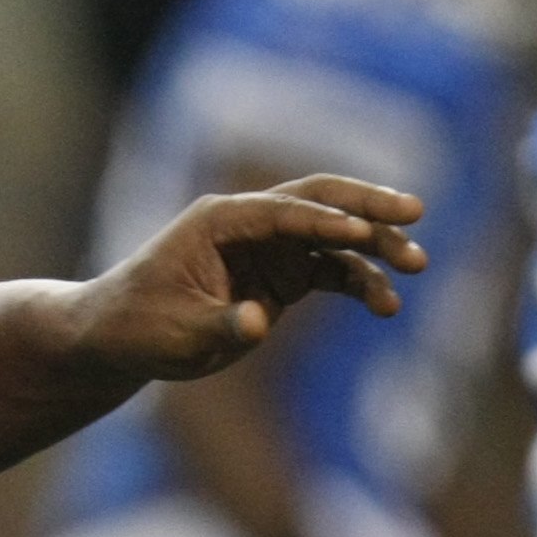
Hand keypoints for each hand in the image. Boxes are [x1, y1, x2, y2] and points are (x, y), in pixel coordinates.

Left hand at [78, 175, 427, 384]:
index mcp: (217, 221)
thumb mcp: (177, 333)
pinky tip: (387, 305)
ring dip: (375, 245)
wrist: (121, 337)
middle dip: (367, 204)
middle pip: (317, 200)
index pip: (280, 210)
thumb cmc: (139, 326)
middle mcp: (247, 225)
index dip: (321, 219)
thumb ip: (220, 325)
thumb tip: (257, 321)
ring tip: (415, 266)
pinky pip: (331, 270)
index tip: (361, 230)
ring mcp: (268, 248)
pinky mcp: (281, 275)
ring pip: (333, 234)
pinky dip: (360, 282)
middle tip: (415, 211)